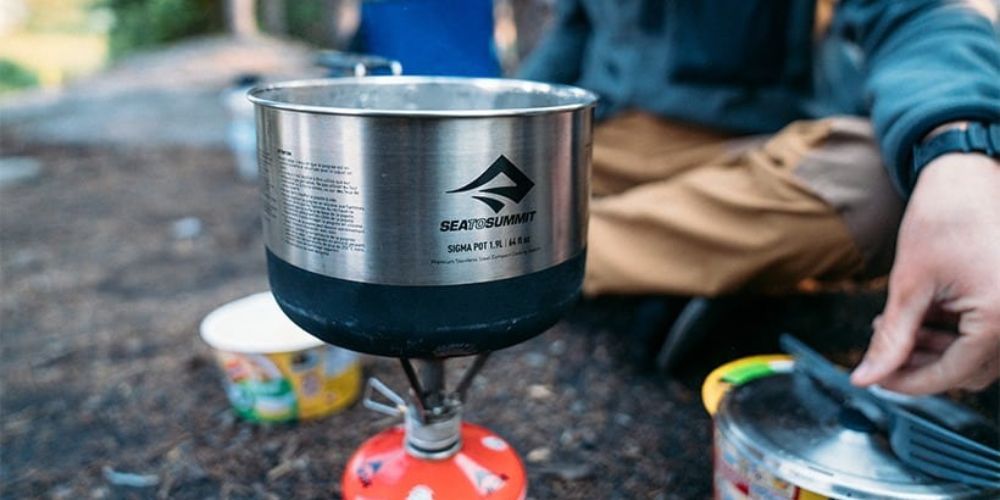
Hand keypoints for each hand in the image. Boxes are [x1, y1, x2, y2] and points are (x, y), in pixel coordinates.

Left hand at [850, 153, 999, 393]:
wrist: (968, 174)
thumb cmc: (941, 218)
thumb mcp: (909, 284)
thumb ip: (891, 338)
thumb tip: (866, 378)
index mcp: (999, 318)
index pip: (950, 374)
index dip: (905, 382)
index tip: (872, 379)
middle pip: (967, 371)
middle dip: (919, 365)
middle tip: (880, 350)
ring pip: (977, 357)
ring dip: (934, 351)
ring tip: (893, 326)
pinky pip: (987, 336)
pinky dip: (953, 334)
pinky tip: (919, 317)